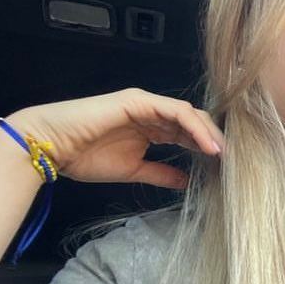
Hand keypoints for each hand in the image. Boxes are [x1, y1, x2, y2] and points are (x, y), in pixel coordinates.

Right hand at [6, 88, 225, 189]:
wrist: (51, 147)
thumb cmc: (85, 157)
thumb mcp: (134, 171)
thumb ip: (161, 173)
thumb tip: (187, 183)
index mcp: (152, 127)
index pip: (189, 133)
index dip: (208, 147)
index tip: (225, 166)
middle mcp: (152, 112)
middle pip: (195, 121)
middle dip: (215, 139)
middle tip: (233, 160)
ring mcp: (146, 103)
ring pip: (190, 114)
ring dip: (210, 134)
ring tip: (224, 154)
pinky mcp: (138, 100)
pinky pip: (176, 111)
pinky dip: (194, 127)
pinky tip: (207, 145)